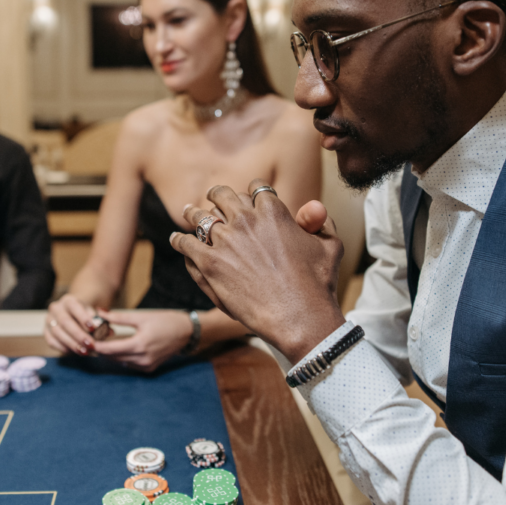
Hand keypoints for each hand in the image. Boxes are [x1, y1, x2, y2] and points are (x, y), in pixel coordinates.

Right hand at [44, 294, 98, 355]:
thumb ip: (101, 322)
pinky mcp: (45, 331)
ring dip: (72, 344)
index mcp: (69, 300)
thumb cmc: (86, 314)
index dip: (83, 318)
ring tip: (84, 352)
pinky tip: (74, 352)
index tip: (93, 328)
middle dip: (78, 335)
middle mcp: (56, 308)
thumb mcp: (94, 313)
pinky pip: (51, 341)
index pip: (75, 307)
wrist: (73, 313)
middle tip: (90, 345)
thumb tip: (109, 332)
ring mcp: (48, 320)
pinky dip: (63, 348)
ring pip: (57, 333)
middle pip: (65, 322)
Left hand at [92, 310, 192, 372]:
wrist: (186, 333)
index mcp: (139, 345)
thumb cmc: (166, 321)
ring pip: (120, 362)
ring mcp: (146, 366)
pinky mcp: (149, 369)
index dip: (96, 345)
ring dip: (110, 354)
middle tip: (90, 339)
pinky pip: (129, 364)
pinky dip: (121, 357)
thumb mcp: (142, 316)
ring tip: (101, 342)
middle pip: (112, 357)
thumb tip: (99, 313)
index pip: (110, 349)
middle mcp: (142, 359)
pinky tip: (117, 348)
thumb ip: (119, 317)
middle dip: (101, 349)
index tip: (86, 339)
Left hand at [169, 179, 345, 363]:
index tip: (247, 198)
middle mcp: (245, 219)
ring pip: (200, 217)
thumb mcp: (330, 246)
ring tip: (188, 213)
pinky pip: (185, 243)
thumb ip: (321, 222)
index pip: (255, 188)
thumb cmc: (317, 284)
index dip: (251, 192)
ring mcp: (224, 240)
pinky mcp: (208, 263)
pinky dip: (179, 240)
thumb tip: (315, 207)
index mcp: (273, 210)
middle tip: (213, 199)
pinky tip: (176, 240)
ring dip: (194, 214)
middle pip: (223, 195)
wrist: (298, 316)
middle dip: (218, 195)